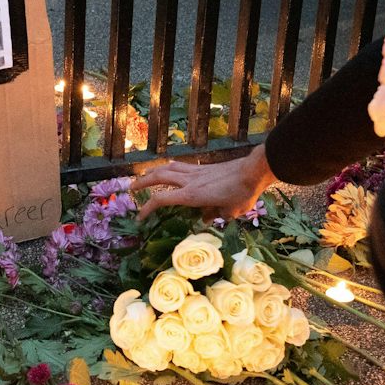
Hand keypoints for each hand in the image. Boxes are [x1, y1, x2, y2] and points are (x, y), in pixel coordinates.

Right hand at [132, 145, 276, 220]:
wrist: (253, 171)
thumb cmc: (242, 194)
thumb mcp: (228, 213)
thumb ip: (214, 216)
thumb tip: (206, 218)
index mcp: (191, 195)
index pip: (161, 199)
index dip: (147, 209)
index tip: (140, 218)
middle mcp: (189, 181)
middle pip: (158, 177)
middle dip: (142, 183)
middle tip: (131, 189)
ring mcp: (195, 172)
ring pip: (167, 168)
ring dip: (153, 172)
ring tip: (145, 176)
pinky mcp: (202, 167)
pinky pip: (180, 166)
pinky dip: (170, 168)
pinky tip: (170, 170)